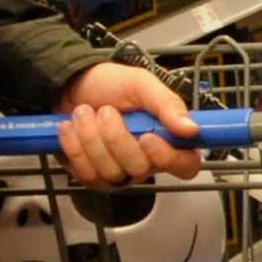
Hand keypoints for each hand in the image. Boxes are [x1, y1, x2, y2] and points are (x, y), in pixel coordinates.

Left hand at [59, 60, 205, 183]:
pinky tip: (71, 128)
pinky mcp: (91, 177)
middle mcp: (146, 161)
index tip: (147, 137)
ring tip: (83, 113)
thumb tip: (191, 129)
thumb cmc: (110, 84)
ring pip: (110, 173)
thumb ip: (167, 104)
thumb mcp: (141, 84)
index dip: (168, 158)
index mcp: (166, 139)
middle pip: (140, 169)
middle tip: (105, 111)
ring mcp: (118, 173)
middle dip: (115, 137)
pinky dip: (74, 146)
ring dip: (91, 137)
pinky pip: (86, 174)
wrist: (70, 86)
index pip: (185, 165)